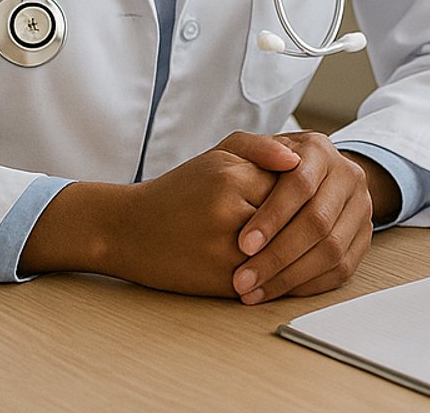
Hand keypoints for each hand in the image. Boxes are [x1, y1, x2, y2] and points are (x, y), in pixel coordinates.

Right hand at [22, 131, 300, 295]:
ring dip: (292, 251)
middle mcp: (228, 211)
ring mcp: (224, 250)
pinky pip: (269, 278)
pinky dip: (277, 274)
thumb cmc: (180, 190)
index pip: (295, 184)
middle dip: (299, 222)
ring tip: (287, 245)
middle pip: (293, 219)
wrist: (127, 231)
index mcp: (231, 175)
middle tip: (302, 223)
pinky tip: (272, 267)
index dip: (299, 193)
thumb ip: (261, 148)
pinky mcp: (221, 282)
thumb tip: (298, 161)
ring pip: (284, 250)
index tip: (302, 196)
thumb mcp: (217, 155)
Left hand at [231, 131, 373, 303]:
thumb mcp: (250, 148)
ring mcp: (360, 208)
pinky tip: (277, 291)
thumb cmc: (265, 167)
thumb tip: (283, 158)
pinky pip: (342, 269)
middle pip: (318, 222)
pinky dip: (308, 286)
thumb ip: (256, 147)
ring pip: (332, 250)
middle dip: (277, 256)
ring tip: (253, 292)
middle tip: (242, 279)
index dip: (272, 217)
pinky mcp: (364, 237)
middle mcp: (348, 177)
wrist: (303, 176)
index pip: (301, 184)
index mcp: (320, 150)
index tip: (242, 244)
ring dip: (290, 277)